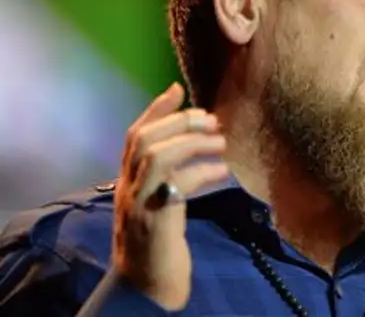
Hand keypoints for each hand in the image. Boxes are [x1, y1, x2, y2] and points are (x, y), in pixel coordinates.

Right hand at [112, 83, 228, 309]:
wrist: (145, 288)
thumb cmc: (160, 245)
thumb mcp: (161, 204)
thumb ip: (170, 176)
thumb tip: (196, 146)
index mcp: (128, 182)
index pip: (135, 135)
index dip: (156, 109)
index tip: (178, 89)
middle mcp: (128, 189)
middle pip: (143, 139)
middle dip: (178, 121)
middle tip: (212, 120)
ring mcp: (139, 204)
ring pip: (155, 156)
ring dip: (191, 142)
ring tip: (221, 142)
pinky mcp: (156, 221)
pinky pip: (176, 186)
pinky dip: (202, 172)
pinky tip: (223, 172)